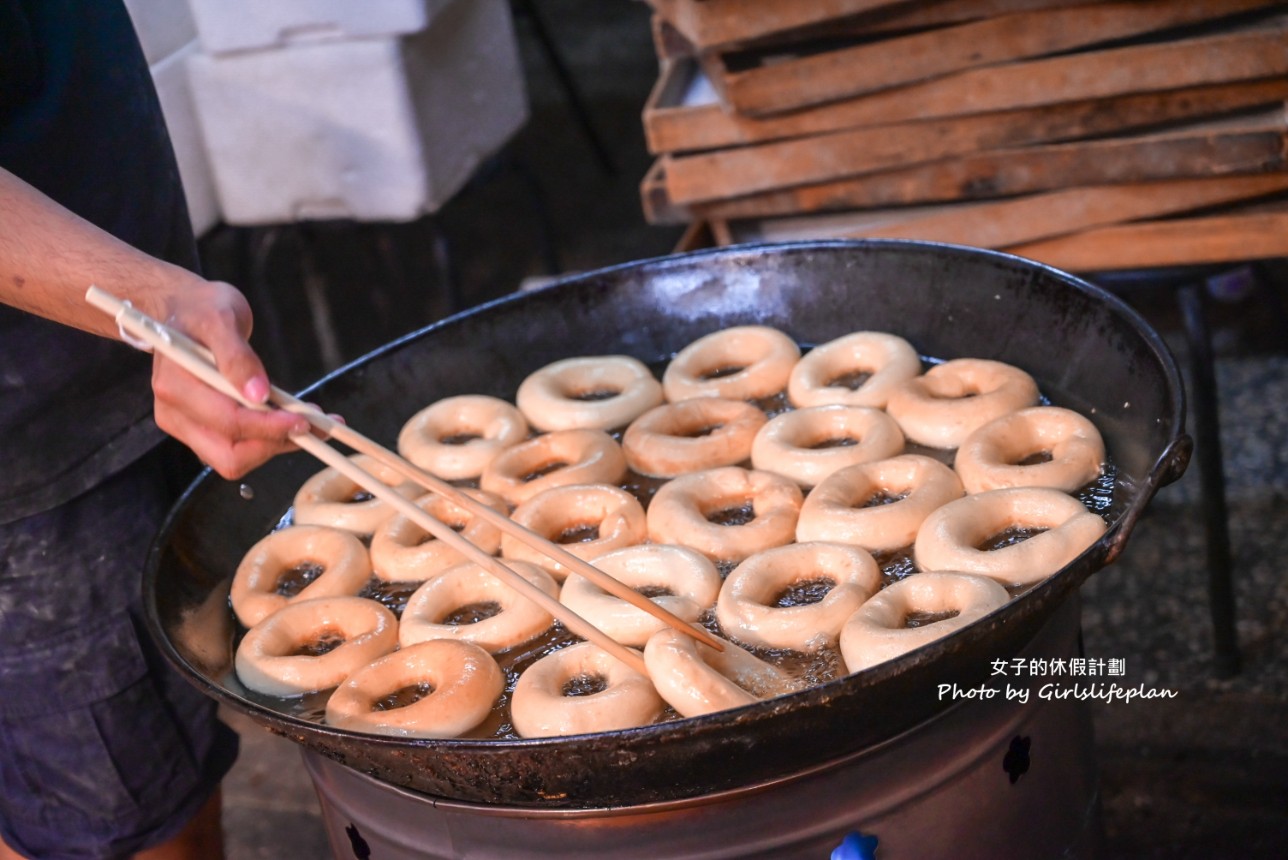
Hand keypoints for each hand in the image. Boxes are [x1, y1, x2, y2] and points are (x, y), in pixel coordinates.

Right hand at [150, 279, 310, 478]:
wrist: (186, 311)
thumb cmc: (201, 310)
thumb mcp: (222, 319)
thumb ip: (237, 356)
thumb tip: (258, 394)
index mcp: (175, 386)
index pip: (228, 421)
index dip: (269, 426)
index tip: (304, 420)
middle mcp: (174, 413)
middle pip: (229, 455)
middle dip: (275, 445)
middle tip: (315, 426)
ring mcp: (186, 425)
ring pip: (236, 459)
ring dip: (278, 444)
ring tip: (315, 423)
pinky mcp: (201, 430)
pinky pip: (238, 448)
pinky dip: (270, 440)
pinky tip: (295, 421)